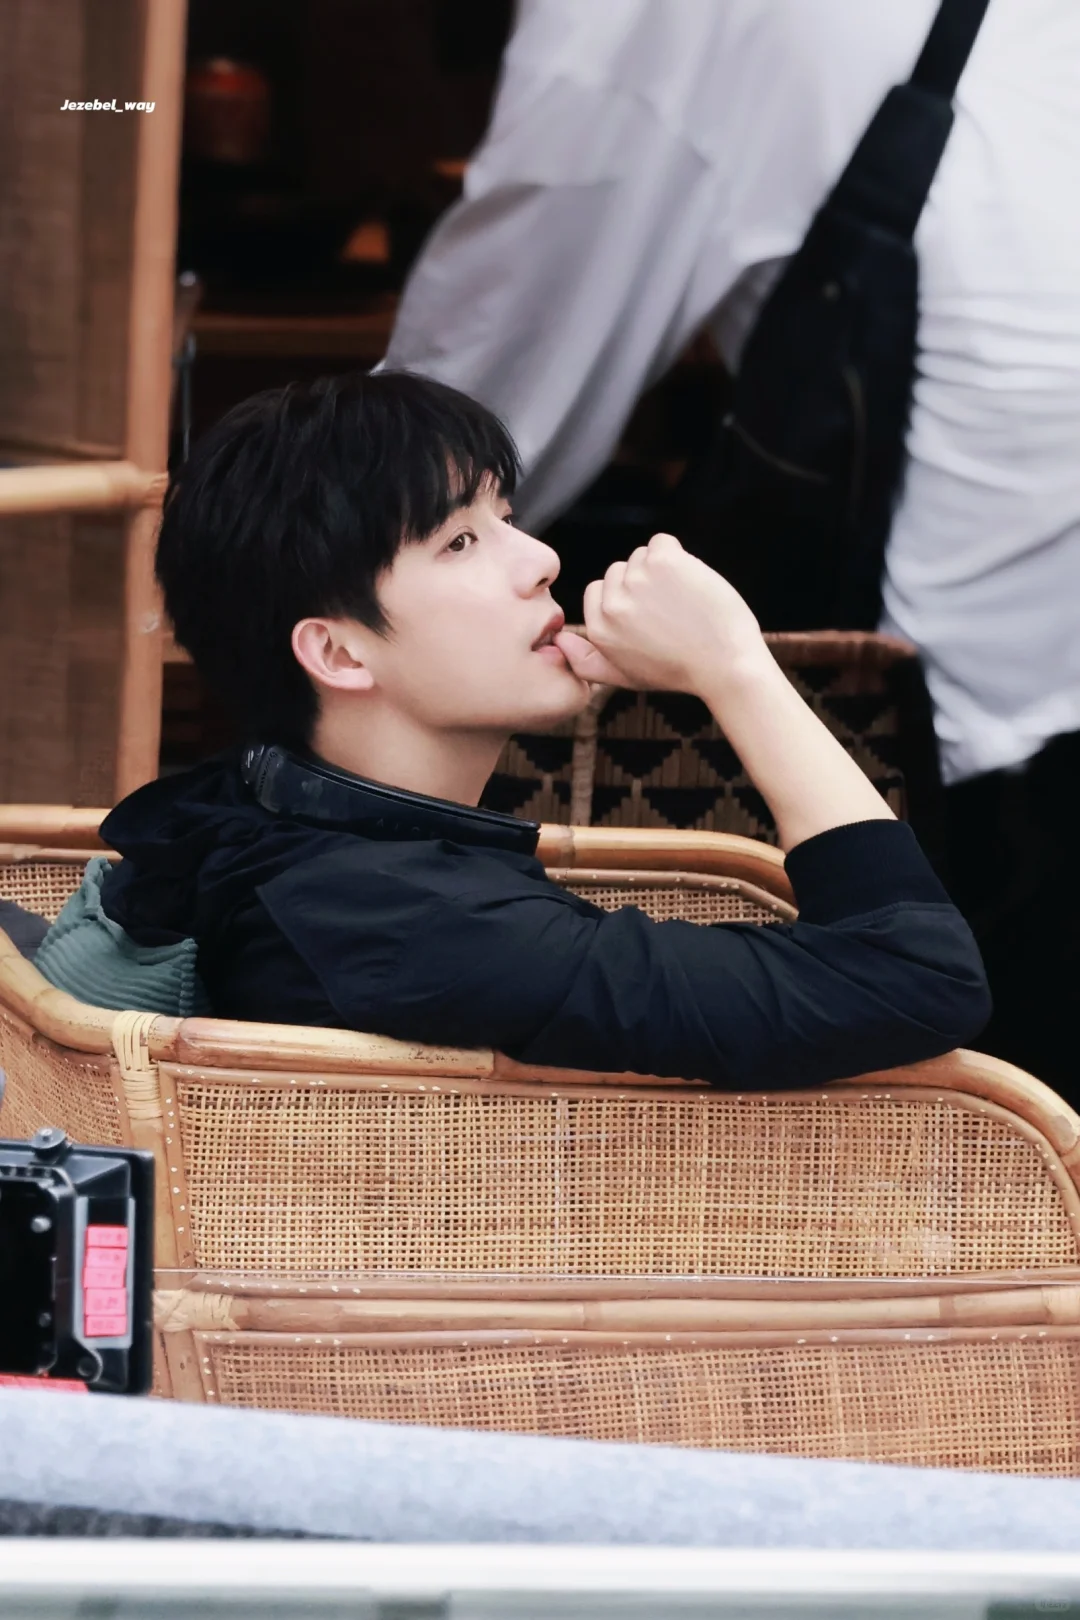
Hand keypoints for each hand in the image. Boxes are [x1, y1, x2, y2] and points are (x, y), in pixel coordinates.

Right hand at [554, 533, 764, 694]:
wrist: (726, 665)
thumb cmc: (679, 672)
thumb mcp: (626, 677)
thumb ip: (587, 662)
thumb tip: (557, 642)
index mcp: (599, 630)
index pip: (599, 589)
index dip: (628, 599)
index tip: (652, 617)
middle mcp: (612, 605)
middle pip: (620, 570)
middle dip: (644, 584)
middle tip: (671, 614)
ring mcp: (636, 580)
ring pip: (642, 556)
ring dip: (663, 571)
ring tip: (683, 602)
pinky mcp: (663, 561)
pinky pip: (662, 542)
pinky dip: (678, 556)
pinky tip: (691, 584)